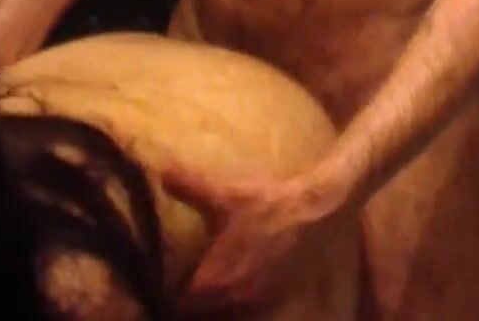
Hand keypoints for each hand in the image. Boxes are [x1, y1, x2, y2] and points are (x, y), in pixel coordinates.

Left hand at [163, 162, 354, 313]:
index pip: (180, 305)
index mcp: (211, 280)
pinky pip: (250, 305)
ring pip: (227, 310)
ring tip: (213, 281)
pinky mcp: (278, 295)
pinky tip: (241, 279)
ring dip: (217, 301)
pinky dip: (241, 297)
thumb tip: (162, 171)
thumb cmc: (266, 204)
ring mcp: (257, 299)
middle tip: (188, 280)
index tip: (166, 286)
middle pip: (202, 311)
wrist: (316, 210)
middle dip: (194, 299)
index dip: (171, 296)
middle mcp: (232, 297)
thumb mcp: (224, 194)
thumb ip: (189, 185)